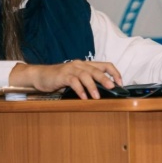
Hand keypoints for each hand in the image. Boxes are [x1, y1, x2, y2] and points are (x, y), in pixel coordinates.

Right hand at [9, 61, 123, 99]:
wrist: (41, 76)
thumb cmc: (60, 79)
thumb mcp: (77, 79)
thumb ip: (88, 83)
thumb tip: (104, 93)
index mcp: (86, 65)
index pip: (105, 65)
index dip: (114, 73)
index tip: (120, 83)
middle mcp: (80, 65)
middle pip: (96, 70)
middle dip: (105, 79)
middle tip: (112, 88)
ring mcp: (71, 69)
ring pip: (85, 75)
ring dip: (92, 86)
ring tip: (97, 96)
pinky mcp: (62, 75)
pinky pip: (73, 81)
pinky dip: (79, 89)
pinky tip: (83, 97)